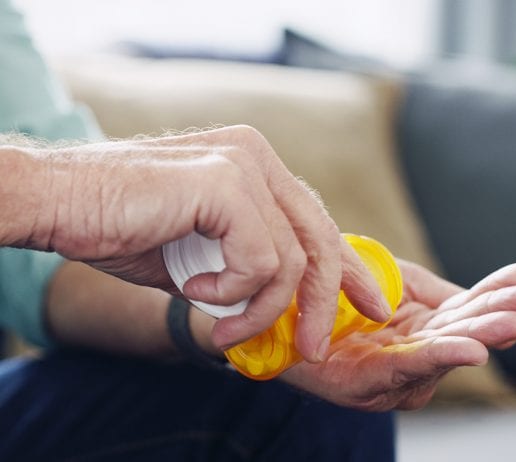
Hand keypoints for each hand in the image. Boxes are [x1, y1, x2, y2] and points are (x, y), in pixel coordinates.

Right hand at [30, 126, 387, 360]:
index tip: (369, 304)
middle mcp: (255, 156)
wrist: (59, 202)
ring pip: (291, 260)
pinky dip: (231, 292)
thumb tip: (281, 305)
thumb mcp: (201, 255)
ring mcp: (242, 163)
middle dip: (321, 303)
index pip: (315, 221)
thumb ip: (244, 268)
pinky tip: (194, 290)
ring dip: (259, 309)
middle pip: (318, 240)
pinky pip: (261, 260)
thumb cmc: (122, 227)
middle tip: (308, 348)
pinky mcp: (224, 182)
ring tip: (223, 325)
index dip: (347, 267)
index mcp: (253, 165)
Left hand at [281, 261, 515, 410]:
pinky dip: (438, 358)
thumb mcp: (395, 281)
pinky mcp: (363, 383)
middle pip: (460, 334)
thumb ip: (434, 290)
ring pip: (439, 352)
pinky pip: (403, 368)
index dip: (497, 296)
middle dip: (497, 319)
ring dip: (479, 337)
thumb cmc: (340, 296)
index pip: (465, 310)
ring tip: (513, 323)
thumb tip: (481, 298)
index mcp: (422, 328)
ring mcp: (390, 371)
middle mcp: (412, 353)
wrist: (284, 309)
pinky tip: (471, 350)